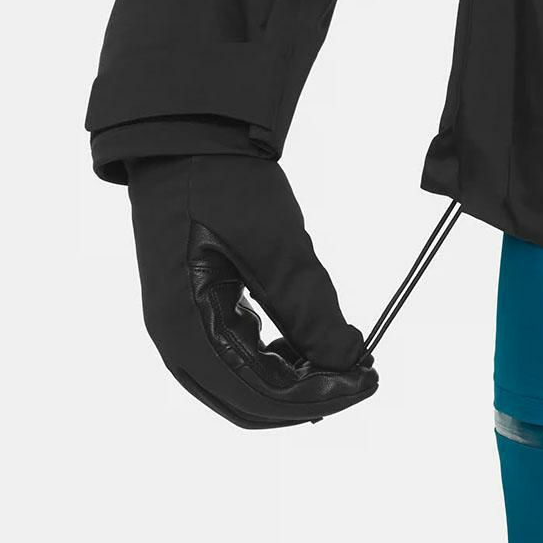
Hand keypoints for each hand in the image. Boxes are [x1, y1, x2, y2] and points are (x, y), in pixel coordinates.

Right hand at [126, 154, 377, 428]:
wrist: (186, 140)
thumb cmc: (225, 186)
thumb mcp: (278, 250)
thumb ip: (312, 314)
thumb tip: (350, 363)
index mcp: (186, 330)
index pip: (261, 395)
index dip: (320, 397)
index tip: (368, 380)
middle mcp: (175, 340)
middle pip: (248, 401)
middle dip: (307, 395)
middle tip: (358, 373)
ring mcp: (179, 327)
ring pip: (242, 384)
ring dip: (292, 378)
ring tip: (337, 356)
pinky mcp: (190, 310)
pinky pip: (234, 356)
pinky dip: (273, 359)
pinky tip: (301, 341)